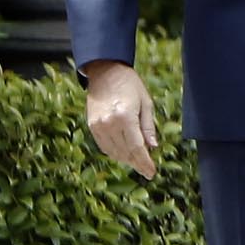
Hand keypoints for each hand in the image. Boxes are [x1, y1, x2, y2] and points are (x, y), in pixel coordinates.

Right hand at [83, 60, 161, 179]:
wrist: (105, 72)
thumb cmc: (130, 85)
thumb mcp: (146, 103)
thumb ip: (148, 127)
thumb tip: (153, 147)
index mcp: (125, 117)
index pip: (137, 147)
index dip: (145, 163)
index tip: (152, 173)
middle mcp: (109, 123)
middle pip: (125, 152)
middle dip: (137, 163)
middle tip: (147, 170)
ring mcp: (98, 125)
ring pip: (113, 152)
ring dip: (126, 160)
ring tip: (138, 163)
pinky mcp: (91, 125)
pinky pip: (103, 146)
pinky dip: (114, 152)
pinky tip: (124, 154)